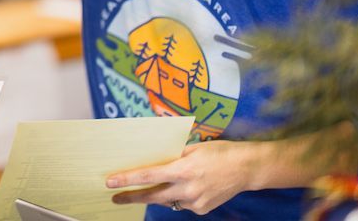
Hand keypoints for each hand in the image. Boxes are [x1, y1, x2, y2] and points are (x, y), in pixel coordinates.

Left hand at [106, 140, 258, 214]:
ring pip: (166, 200)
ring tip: (142, 191)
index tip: (110, 182)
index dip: (127, 180)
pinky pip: (181, 204)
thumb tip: (151, 159)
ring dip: (155, 195)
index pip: (148, 175)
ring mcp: (196, 201)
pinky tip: (182, 187)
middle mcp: (188, 188)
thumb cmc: (219, 152)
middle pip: (152, 195)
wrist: (247, 168)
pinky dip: (177, 196)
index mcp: (184, 169)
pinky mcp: (202, 209)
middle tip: (115, 198)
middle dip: (132, 197)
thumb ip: (171, 155)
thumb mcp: (192, 148)